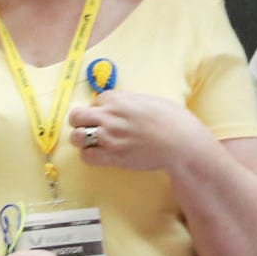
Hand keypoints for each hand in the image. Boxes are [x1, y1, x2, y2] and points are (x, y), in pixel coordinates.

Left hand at [66, 90, 208, 172]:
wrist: (181, 142)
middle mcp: (109, 116)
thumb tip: (120, 103)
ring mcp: (109, 137)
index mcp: (117, 99)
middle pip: (76, 116)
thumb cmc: (172, 119)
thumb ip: (129, 100)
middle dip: (80, 122)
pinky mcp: (113, 156)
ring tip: (92, 142)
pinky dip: (90, 156)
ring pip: (76, 137)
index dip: (100, 109)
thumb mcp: (149, 100)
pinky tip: (100, 155)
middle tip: (89, 128)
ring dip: (81, 140)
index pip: (94, 101)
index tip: (108, 116)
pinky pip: (87, 156)